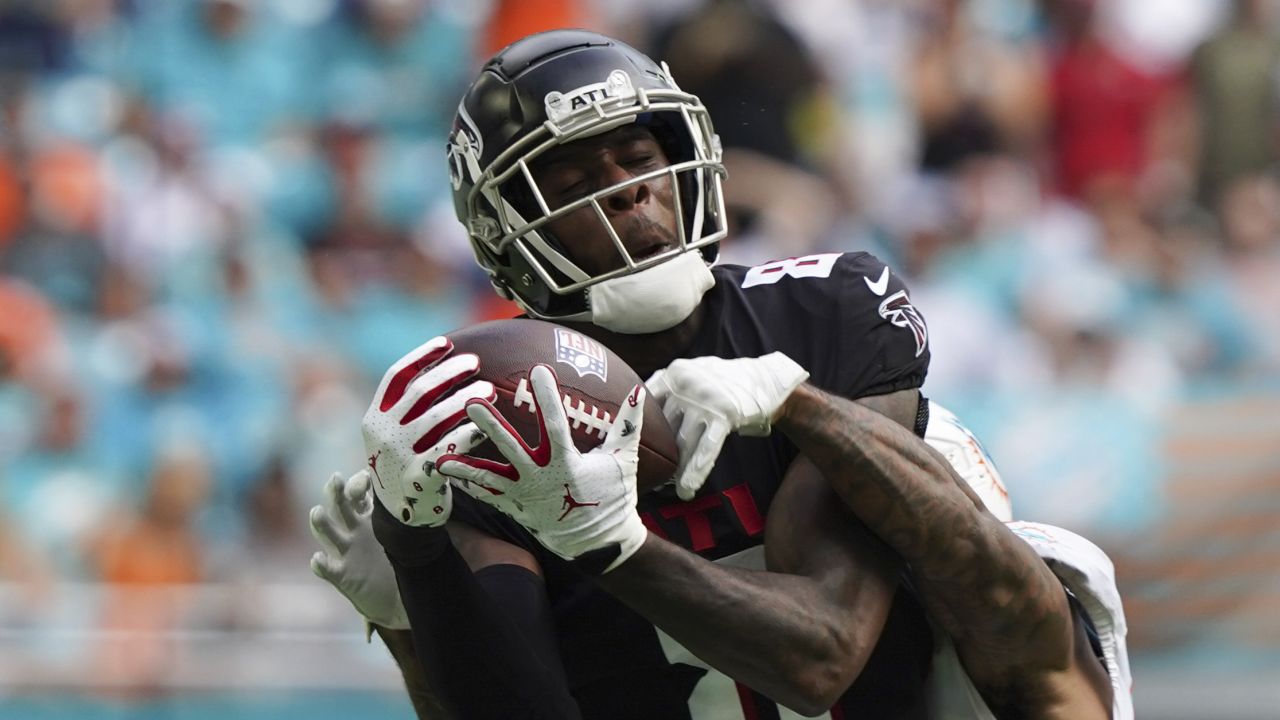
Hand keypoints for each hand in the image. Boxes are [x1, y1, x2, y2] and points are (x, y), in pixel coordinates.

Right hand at [309, 470, 407, 628]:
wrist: (395, 598)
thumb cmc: (399, 561)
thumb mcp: (404, 535)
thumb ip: (409, 516)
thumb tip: (430, 496)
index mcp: (369, 517)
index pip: (357, 493)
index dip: (359, 483)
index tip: (368, 478)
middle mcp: (353, 530)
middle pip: (339, 506)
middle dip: (336, 492)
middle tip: (335, 478)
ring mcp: (345, 551)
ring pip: (328, 532)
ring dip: (321, 523)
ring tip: (317, 512)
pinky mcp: (341, 575)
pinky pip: (327, 568)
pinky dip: (321, 564)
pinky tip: (319, 559)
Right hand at [362, 336, 494, 525]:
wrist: (402, 516)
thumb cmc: (408, 463)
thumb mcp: (395, 434)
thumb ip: (409, 407)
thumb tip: (444, 365)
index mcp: (375, 417)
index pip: (397, 376)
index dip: (422, 357)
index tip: (447, 343)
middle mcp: (382, 433)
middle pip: (420, 391)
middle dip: (451, 373)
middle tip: (475, 362)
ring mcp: (398, 455)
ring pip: (437, 417)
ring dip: (466, 400)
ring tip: (488, 391)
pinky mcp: (417, 475)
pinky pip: (448, 447)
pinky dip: (469, 433)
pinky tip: (486, 425)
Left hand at [440, 364, 647, 573]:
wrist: (599, 543)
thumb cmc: (614, 497)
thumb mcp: (623, 460)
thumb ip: (628, 425)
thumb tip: (639, 392)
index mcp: (567, 463)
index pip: (555, 425)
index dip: (547, 397)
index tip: (538, 371)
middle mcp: (541, 478)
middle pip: (511, 449)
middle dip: (491, 426)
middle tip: (471, 403)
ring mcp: (525, 495)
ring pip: (491, 476)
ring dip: (467, 463)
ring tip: (442, 454)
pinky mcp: (516, 509)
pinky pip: (488, 497)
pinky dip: (468, 486)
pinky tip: (446, 474)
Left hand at [646, 352, 808, 499]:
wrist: (767, 381)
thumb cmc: (724, 384)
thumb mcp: (693, 375)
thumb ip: (668, 389)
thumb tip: (637, 414)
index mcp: (673, 373)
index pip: (644, 403)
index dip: (634, 429)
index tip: (627, 450)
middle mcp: (685, 383)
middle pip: (662, 426)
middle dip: (655, 453)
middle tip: (645, 476)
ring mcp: (705, 399)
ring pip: (682, 442)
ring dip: (674, 470)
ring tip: (666, 489)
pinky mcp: (725, 414)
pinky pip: (706, 449)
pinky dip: (695, 471)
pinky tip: (687, 488)